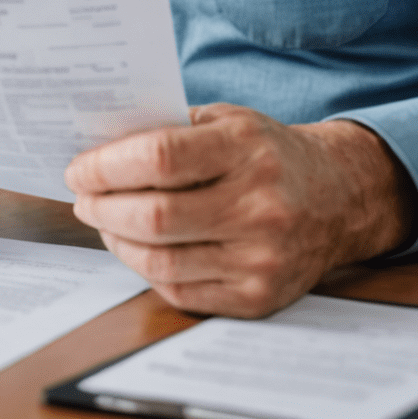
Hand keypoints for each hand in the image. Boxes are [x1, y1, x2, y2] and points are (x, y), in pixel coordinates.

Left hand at [65, 104, 417, 317]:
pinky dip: (145, 269)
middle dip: (102, 207)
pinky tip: (135, 247)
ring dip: (117, 241)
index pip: (159, 158)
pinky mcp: (259, 297)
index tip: (79, 168)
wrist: (339, 196)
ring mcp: (262, 258)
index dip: (107, 166)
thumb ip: (169, 130)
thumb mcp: (227, 121)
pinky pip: (181, 290)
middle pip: (154, 216)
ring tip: (102, 220)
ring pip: (161, 261)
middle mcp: (259, 206)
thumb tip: (97, 147)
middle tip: (82, 197)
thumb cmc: (266, 152)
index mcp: (246, 148)